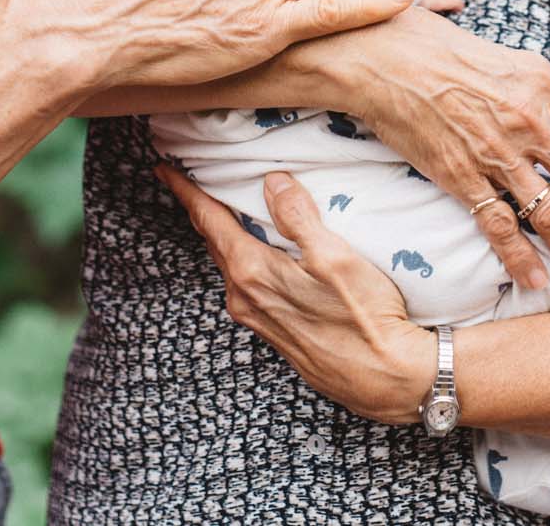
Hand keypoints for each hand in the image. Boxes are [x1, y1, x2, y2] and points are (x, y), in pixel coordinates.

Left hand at [159, 166, 433, 423]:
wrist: (385, 380)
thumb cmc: (365, 318)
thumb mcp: (335, 256)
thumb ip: (299, 217)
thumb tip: (272, 181)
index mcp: (252, 273)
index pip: (208, 221)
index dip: (185, 191)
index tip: (164, 169)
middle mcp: (245, 298)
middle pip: (214, 243)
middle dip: (201, 212)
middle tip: (190, 183)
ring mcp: (258, 319)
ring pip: (230, 266)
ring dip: (223, 237)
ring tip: (225, 212)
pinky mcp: (275, 333)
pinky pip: (246, 285)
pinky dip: (242, 260)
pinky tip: (258, 253)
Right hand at [290, 8, 549, 290]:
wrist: (386, 58)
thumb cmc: (443, 52)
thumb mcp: (508, 62)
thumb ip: (541, 96)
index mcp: (545, 87)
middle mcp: (529, 120)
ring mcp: (496, 151)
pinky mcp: (461, 174)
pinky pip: (500, 225)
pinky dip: (520, 257)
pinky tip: (534, 278)